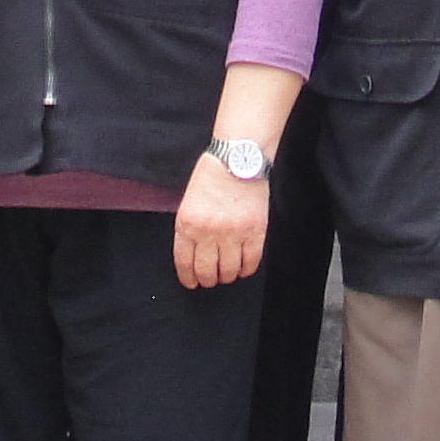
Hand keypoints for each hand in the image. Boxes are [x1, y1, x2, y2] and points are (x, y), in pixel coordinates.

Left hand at [173, 155, 269, 290]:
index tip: (191, 283)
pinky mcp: (255, 231)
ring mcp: (233, 233)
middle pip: (206, 272)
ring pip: (228, 271)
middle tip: (210, 279)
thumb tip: (193, 257)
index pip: (184, 263)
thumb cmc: (211, 176)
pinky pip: (251, 262)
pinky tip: (243, 268)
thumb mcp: (189, 202)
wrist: (238, 158)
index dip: (188, 278)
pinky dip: (246, 270)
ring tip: (227, 272)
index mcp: (187, 224)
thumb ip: (189, 229)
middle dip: (208, 280)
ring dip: (227, 276)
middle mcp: (208, 232)